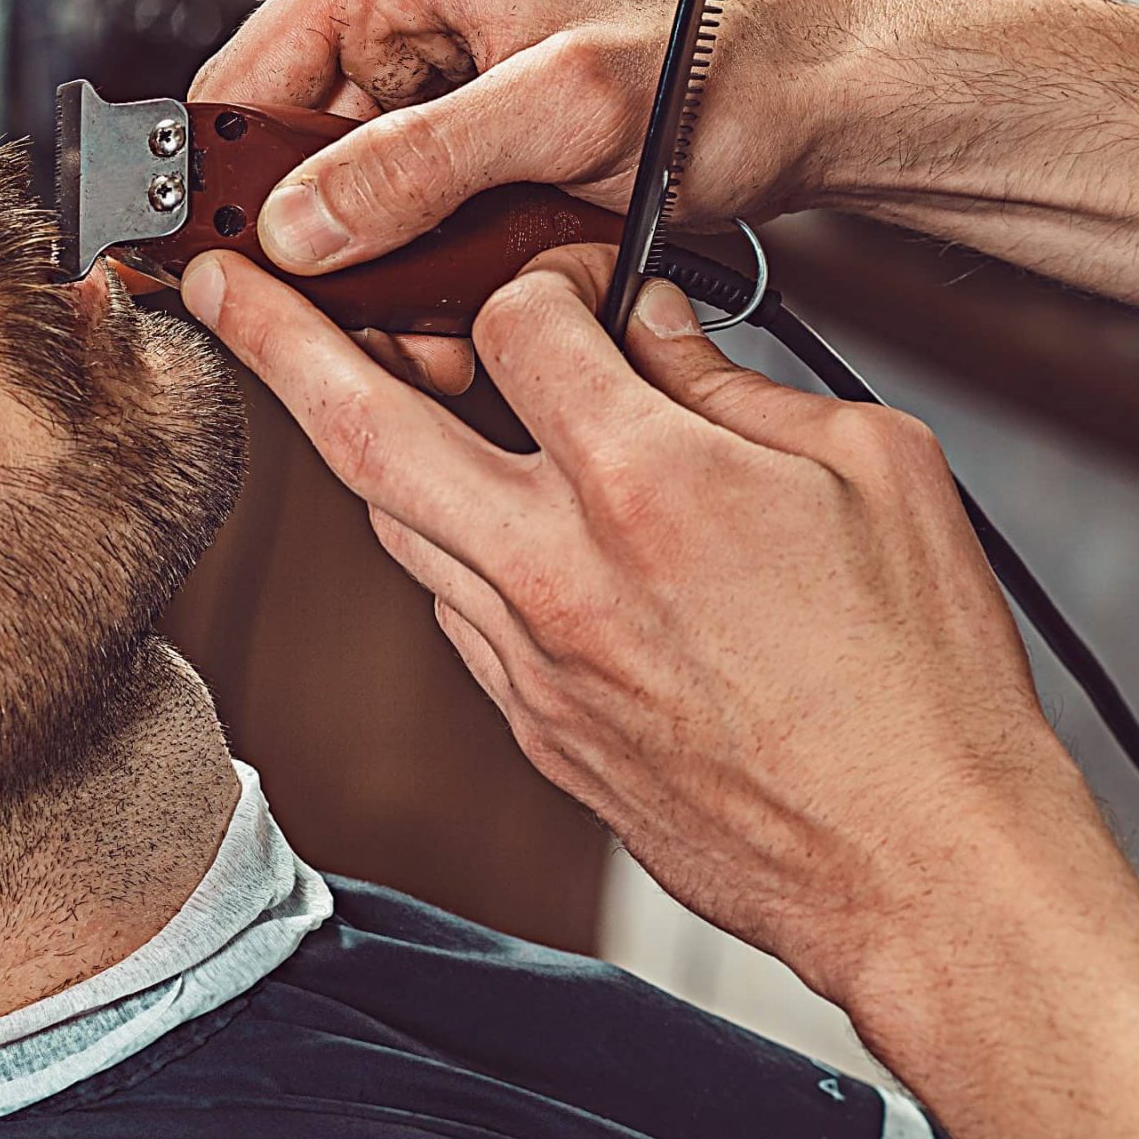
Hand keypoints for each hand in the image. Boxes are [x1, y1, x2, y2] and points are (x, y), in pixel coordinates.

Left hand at [179, 241, 1111, 1005]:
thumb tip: (653, 329)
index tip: (568, 281)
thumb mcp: (871, 468)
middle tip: (217, 285)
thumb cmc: (920, 677)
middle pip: (366, 428)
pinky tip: (468, 514)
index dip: (541, 275)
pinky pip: (451, 607)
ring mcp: (530, 660)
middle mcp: (558, 571)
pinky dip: (443, 543)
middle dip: (275, 339)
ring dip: (360, 446)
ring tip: (338, 386)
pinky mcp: (532, 727)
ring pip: (397, 524)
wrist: (915, 864)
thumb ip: (737, 383)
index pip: (519, 322)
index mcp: (647, 483)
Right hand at [191, 0, 846, 277]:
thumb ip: (419, 166)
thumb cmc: (716, 64)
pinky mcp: (461, 116)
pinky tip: (459, 307)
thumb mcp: (560, 114)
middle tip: (370, 330)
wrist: (806, 93)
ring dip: (377, 277)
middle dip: (325, 255)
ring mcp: (425, 60)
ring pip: (339, 195)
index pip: (238, 87)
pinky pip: (397, 204)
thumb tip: (300, 226)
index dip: (233, 198)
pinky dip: (420, 267)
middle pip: (283, 153)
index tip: (249, 286)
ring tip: (431, 334)